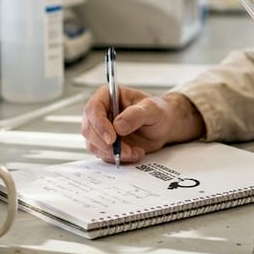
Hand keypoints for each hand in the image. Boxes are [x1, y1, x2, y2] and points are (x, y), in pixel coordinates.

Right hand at [80, 85, 205, 163]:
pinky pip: (102, 154)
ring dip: (112, 153)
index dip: (99, 124)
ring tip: (134, 151)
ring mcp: (101, 129)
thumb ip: (136, 115)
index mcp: (108, 96)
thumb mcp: (152, 109)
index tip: (112, 138)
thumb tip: (118, 126)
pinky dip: (117, 158)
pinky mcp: (105, 144)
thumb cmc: (158, 112)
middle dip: (106, 144)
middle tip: (125, 150)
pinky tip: (134, 153)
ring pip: (93, 145)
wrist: (163, 126)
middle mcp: (101, 112)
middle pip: (89, 129)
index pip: (93, 109)